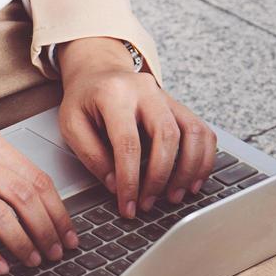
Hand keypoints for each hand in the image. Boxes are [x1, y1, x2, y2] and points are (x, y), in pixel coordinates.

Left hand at [56, 37, 216, 217]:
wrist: (100, 71)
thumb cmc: (85, 99)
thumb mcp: (72, 125)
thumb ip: (92, 155)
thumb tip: (116, 185)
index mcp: (115, 95)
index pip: (128, 143)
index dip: (130, 179)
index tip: (128, 205)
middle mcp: (146, 91)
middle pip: (167, 136)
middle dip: (160, 176)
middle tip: (149, 203)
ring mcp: (167, 97)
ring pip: (193, 132)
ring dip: (188, 169)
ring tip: (174, 196)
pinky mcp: (180, 106)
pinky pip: (203, 131)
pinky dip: (203, 159)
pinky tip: (192, 181)